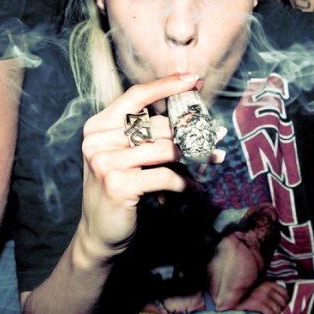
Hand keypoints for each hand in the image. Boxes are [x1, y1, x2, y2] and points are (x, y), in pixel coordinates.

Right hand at [76, 74, 200, 264]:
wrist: (99, 234)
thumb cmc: (119, 191)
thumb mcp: (124, 157)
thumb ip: (144, 135)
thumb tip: (189, 117)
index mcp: (97, 126)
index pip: (136, 96)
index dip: (166, 85)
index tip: (194, 79)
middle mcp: (97, 140)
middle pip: (157, 125)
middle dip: (191, 132)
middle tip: (216, 136)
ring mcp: (105, 162)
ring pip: (165, 149)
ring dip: (195, 156)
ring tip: (214, 159)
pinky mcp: (118, 184)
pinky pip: (166, 176)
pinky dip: (185, 183)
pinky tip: (194, 189)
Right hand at [233, 281, 288, 313]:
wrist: (232, 302)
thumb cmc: (244, 295)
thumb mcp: (256, 289)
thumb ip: (267, 291)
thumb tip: (280, 299)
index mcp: (266, 283)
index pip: (283, 291)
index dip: (286, 300)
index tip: (284, 307)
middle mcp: (264, 287)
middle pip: (282, 301)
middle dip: (282, 310)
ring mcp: (261, 295)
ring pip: (277, 308)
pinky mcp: (258, 303)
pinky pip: (270, 313)